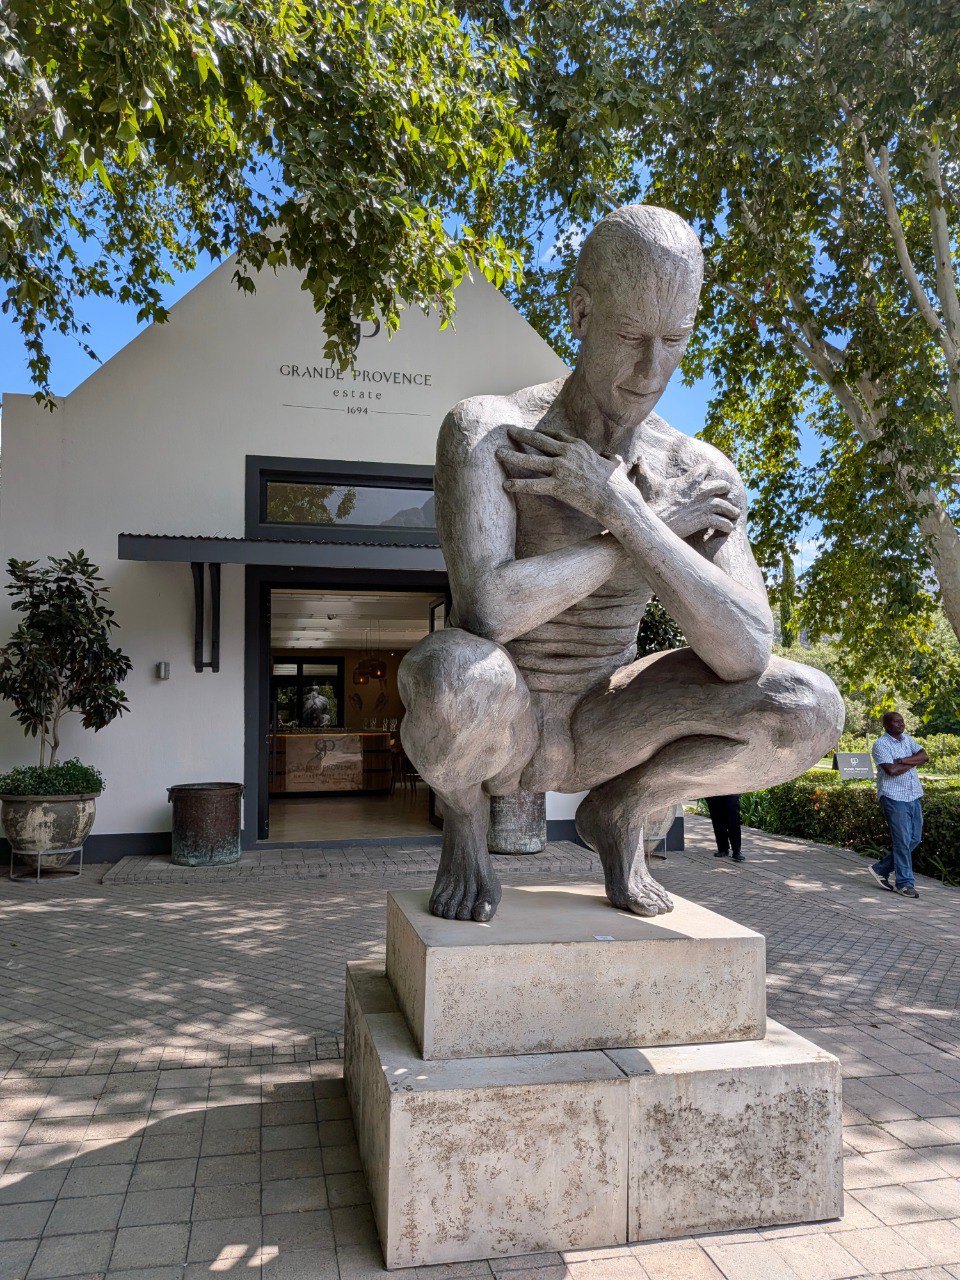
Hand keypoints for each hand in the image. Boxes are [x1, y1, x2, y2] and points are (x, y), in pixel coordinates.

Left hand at [496, 426, 630, 520]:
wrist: (616, 498)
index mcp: (579, 446)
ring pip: (531, 459)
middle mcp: (567, 453)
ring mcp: (561, 468)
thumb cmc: (617, 484)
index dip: (541, 434)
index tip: (531, 432)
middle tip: (508, 431)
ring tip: (497, 453)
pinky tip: (506, 485)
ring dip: (512, 455)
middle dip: (522, 435)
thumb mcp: (615, 465)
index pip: (556, 436)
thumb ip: (610, 458)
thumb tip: (613, 457)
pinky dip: (519, 484)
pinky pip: (533, 484)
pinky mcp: (558, 485)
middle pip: (539, 441)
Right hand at [642, 460, 741, 538]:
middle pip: (722, 485)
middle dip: (724, 489)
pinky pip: (722, 522)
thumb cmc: (653, 501)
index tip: (706, 475)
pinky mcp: (705, 520)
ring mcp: (705, 506)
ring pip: (726, 506)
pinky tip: (728, 528)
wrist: (656, 520)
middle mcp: (701, 491)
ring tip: (734, 514)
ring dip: (731, 510)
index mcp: (690, 479)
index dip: (706, 471)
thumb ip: (646, 469)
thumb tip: (639, 458)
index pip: (705, 468)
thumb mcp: (649, 482)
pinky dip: (727, 526)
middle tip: (725, 493)